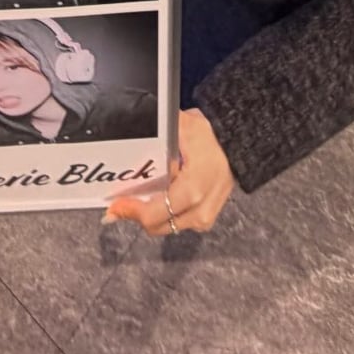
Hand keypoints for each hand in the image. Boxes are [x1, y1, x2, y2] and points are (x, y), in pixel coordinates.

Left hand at [104, 109, 234, 236]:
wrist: (238, 145)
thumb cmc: (210, 136)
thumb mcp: (181, 127)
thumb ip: (155, 135)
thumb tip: (128, 133)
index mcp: (193, 190)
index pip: (154, 214)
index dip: (131, 210)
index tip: (114, 204)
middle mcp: (199, 211)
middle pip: (156, 226)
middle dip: (137, 213)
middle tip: (124, 199)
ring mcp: (204, 219)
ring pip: (165, 226)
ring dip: (151, 213)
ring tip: (147, 192)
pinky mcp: (206, 221)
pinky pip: (176, 223)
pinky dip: (164, 212)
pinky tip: (163, 194)